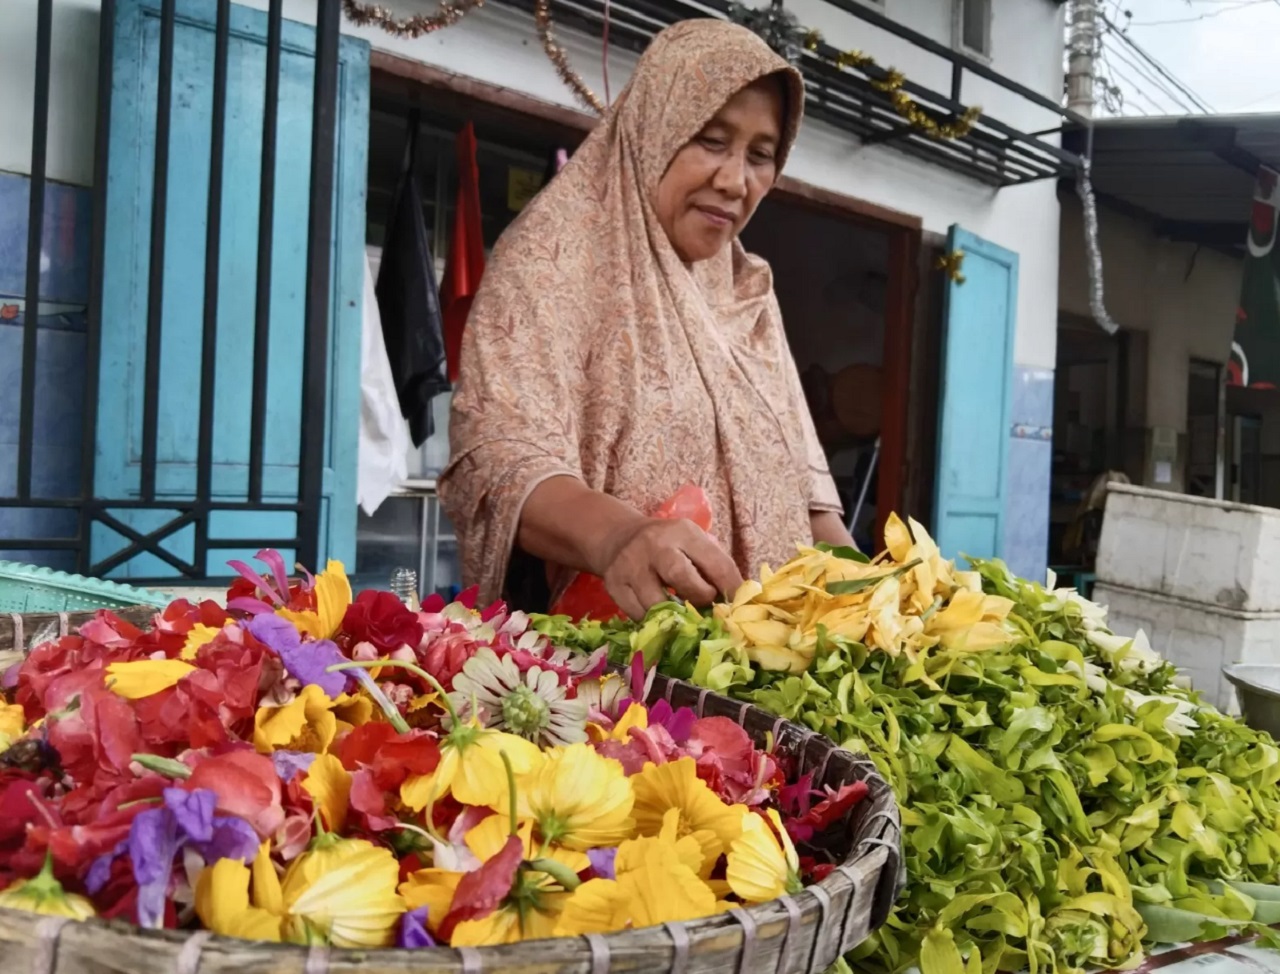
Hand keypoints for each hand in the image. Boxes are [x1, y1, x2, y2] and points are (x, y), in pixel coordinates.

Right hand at [594, 518, 743, 619]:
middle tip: (705, 606)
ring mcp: (631, 566)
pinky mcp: (615, 585)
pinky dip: (654, 621)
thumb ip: (714, 566)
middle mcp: (655, 545)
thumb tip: (740, 601)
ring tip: (683, 616)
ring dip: (675, 616)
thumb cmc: (669, 546)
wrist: (618, 538)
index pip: (715, 562)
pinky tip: (661, 616)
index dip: (731, 588)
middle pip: (680, 576)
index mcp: (683, 532)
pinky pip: (638, 614)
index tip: (737, 605)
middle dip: (699, 597)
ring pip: (656, 602)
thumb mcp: (692, 542)